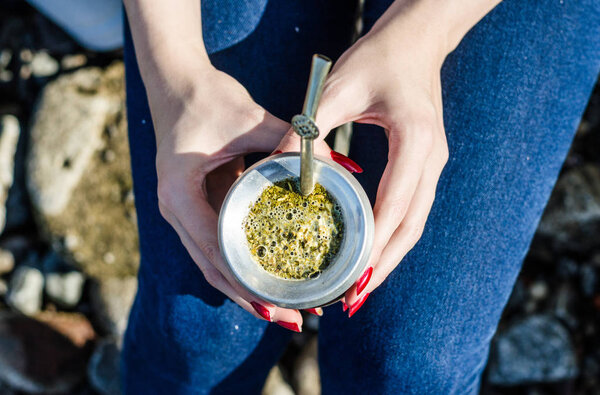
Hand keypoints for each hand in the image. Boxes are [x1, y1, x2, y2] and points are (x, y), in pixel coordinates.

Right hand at [148, 63, 305, 330]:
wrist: (175, 82)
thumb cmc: (209, 97)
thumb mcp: (251, 118)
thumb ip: (293, 141)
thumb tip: (343, 164)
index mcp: (180, 193)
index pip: (214, 250)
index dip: (247, 280)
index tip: (280, 303)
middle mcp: (175, 210)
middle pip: (213, 269)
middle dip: (251, 297)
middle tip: (292, 319)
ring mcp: (181, 212)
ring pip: (213, 265)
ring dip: (247, 288)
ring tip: (285, 310)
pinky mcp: (193, 208)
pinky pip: (217, 247)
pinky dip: (242, 266)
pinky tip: (270, 277)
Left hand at [276, 2, 453, 316]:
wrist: (416, 40)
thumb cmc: (378, 57)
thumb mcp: (337, 89)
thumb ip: (309, 131)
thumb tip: (277, 169)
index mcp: (414, 141)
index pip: (395, 206)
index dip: (374, 247)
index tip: (352, 277)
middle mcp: (432, 159)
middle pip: (411, 228)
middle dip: (382, 266)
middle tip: (352, 298)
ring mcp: (433, 164)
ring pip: (414, 225)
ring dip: (389, 258)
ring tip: (359, 287)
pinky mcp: (425, 165)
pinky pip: (411, 210)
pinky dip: (391, 238)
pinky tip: (369, 253)